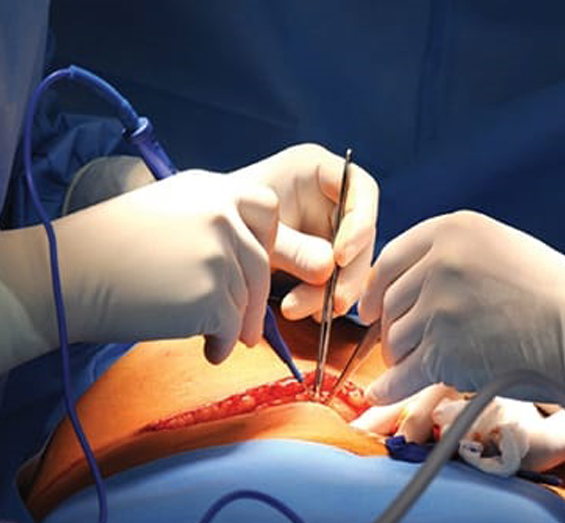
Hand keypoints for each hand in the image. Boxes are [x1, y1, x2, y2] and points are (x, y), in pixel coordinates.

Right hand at [55, 169, 278, 363]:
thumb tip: (242, 263)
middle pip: (262, 261)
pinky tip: (208, 350)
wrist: (61, 276)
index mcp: (208, 187)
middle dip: (256, 297)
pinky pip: (231, 327)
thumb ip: (207, 222)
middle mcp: (219, 213)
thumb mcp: (162, 210)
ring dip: (233, 324)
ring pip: (246, 298)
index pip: (267, 206)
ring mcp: (217, 253)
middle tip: (248, 324)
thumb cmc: (103, 248)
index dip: (266, 238)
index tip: (252, 263)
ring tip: (213, 337)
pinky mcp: (210, 295)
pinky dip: (222, 344)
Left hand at [230, 144, 378, 319]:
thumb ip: (292, 245)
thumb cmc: (222, 216)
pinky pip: (336, 282)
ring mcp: (330, 230)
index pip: (361, 189)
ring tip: (297, 309)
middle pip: (362, 234)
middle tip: (333, 301)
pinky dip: (321, 301)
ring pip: (352, 264)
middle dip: (349, 272)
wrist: (202, 235)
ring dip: (333, 293)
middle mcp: (331, 198)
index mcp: (317, 169)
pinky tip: (301, 311)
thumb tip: (329, 267)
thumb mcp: (254, 229)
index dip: (359, 223)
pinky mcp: (324, 260)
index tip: (340, 256)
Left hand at [359, 210, 564, 404]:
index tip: (370, 308)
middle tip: (398, 343)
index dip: (375, 288)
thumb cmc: (552, 291)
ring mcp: (440, 308)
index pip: (391, 259)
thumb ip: (449, 256)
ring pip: (396, 339)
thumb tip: (404, 284)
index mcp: (451, 230)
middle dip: (390, 327)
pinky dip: (388, 389)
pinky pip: (402, 375)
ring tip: (414, 365)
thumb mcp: (498, 247)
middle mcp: (439, 263)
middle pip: (390, 302)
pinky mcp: (445, 351)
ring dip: (400, 357)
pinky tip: (379, 394)